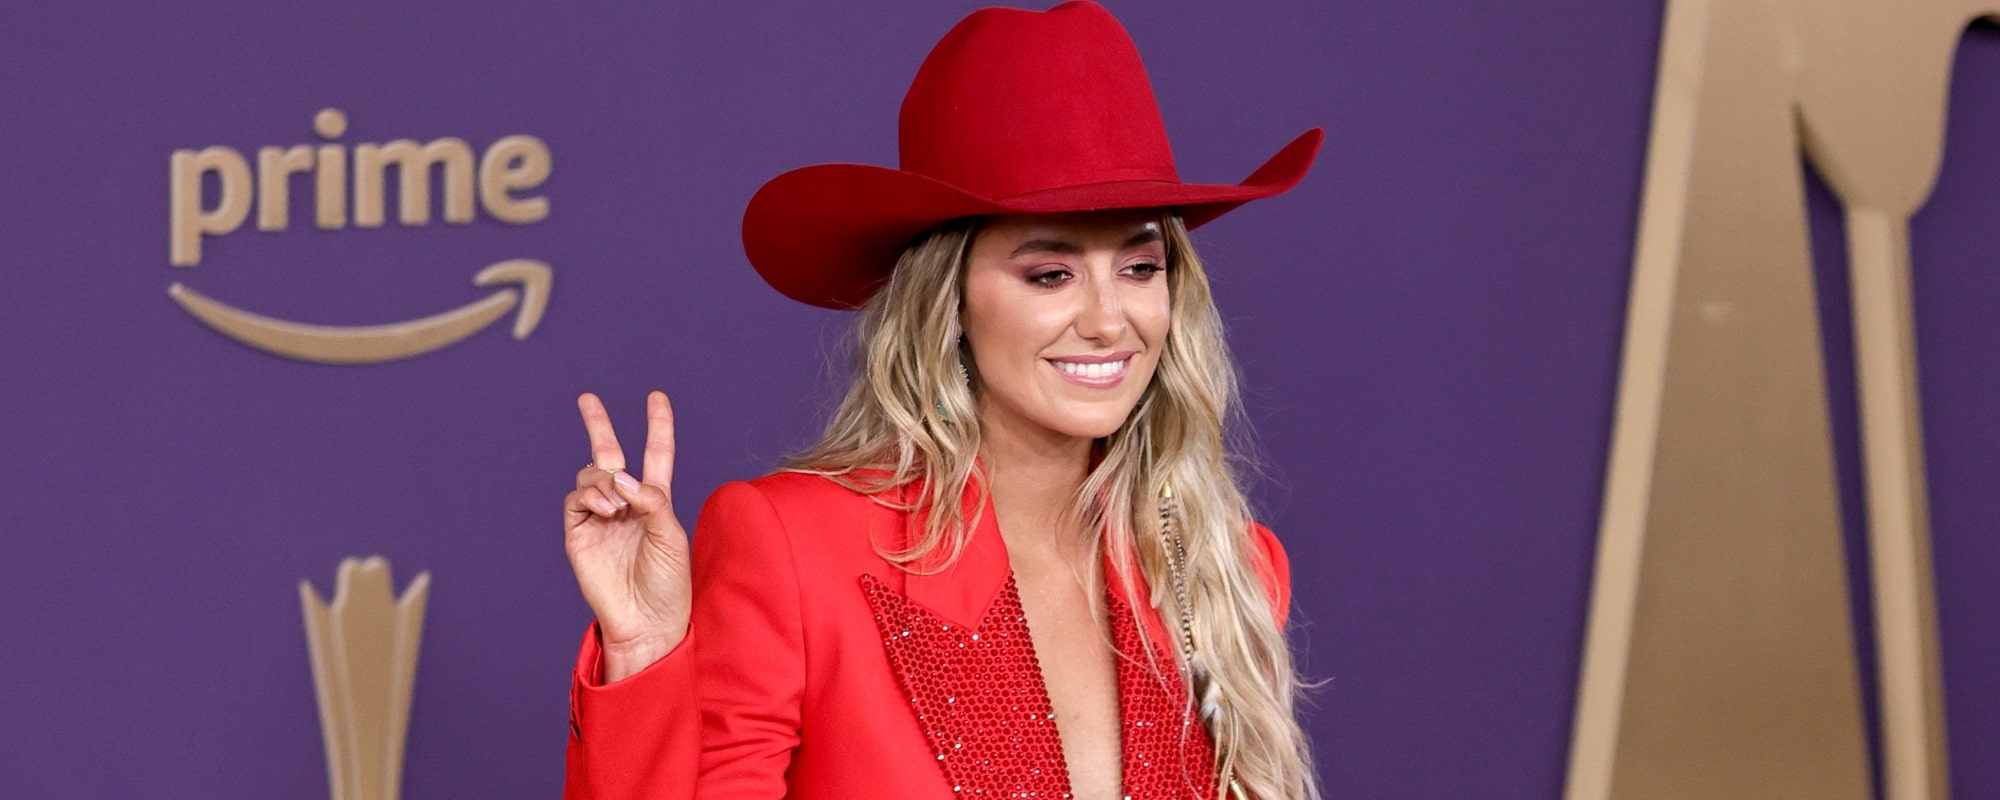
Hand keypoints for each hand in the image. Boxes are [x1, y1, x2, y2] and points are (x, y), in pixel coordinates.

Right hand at [563, 390, 690, 681]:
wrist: (647, 622)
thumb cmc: (668, 584)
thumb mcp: (671, 536)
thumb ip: (651, 501)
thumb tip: (622, 477)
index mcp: (655, 502)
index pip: (656, 455)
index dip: (657, 426)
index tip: (656, 398)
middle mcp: (626, 505)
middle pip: (610, 456)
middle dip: (598, 425)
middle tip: (587, 398)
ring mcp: (600, 519)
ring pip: (592, 477)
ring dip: (604, 481)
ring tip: (615, 505)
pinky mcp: (579, 535)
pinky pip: (576, 501)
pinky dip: (590, 496)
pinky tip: (606, 509)